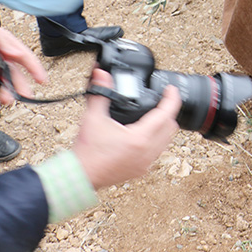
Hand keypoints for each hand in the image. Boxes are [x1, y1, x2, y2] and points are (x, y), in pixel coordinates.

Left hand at [0, 27, 47, 104]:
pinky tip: (0, 94)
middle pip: (14, 73)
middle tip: (25, 95)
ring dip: (6, 90)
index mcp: (8, 47)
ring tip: (7, 99)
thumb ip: (4, 41)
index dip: (35, 68)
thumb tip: (15, 52)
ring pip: (3, 80)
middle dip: (20, 85)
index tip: (42, 80)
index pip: (25, 58)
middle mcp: (2, 58)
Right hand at [74, 69, 179, 189]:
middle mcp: (148, 151)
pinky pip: (158, 151)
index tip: (171, 89)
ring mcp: (146, 162)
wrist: (79, 176)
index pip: (167, 113)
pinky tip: (146, 134)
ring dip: (164, 126)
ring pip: (167, 140)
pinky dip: (157, 140)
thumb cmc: (86, 151)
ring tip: (155, 116)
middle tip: (161, 101)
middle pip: (171, 126)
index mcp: (140, 137)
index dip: (172, 98)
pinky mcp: (142, 169)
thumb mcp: (93, 118)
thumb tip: (101, 74)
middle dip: (169, 111)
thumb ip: (101, 93)